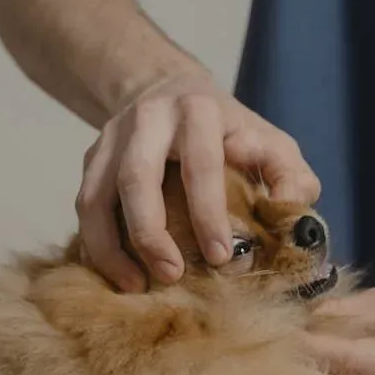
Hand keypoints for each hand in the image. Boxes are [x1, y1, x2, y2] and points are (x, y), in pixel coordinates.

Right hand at [75, 70, 320, 291]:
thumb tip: (288, 213)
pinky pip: (83, 207)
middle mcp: (148, 119)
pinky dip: (94, 244)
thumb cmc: (230, 132)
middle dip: (151, 234)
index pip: (201, 164)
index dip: (209, 214)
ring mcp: (112, 138)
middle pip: (136, 178)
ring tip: (135, 285)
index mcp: (198, 111)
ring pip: (96, 196)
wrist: (169, 89)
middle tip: (171, 276)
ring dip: (111, 247)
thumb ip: (291, 178)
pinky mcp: (91, 159)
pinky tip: (115, 272)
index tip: (221, 257)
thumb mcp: (272, 143)